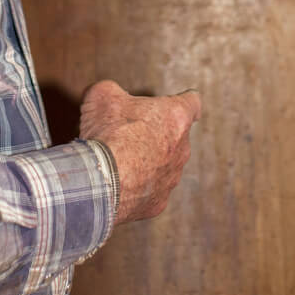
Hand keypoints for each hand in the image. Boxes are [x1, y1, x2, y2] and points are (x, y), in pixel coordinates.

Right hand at [79, 79, 200, 224]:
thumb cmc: (108, 133)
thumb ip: (114, 91)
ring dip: (148, 161)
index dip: (185, 100)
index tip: (182, 102)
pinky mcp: (159, 203)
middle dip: (156, 133)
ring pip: (165, 166)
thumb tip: (109, 95)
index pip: (192, 103)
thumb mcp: (103, 95)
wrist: (102, 180)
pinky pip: (150, 190)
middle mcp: (182, 148)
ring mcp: (172, 178)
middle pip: (176, 136)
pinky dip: (137, 186)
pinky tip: (117, 183)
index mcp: (175, 117)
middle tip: (130, 131)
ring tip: (119, 160)